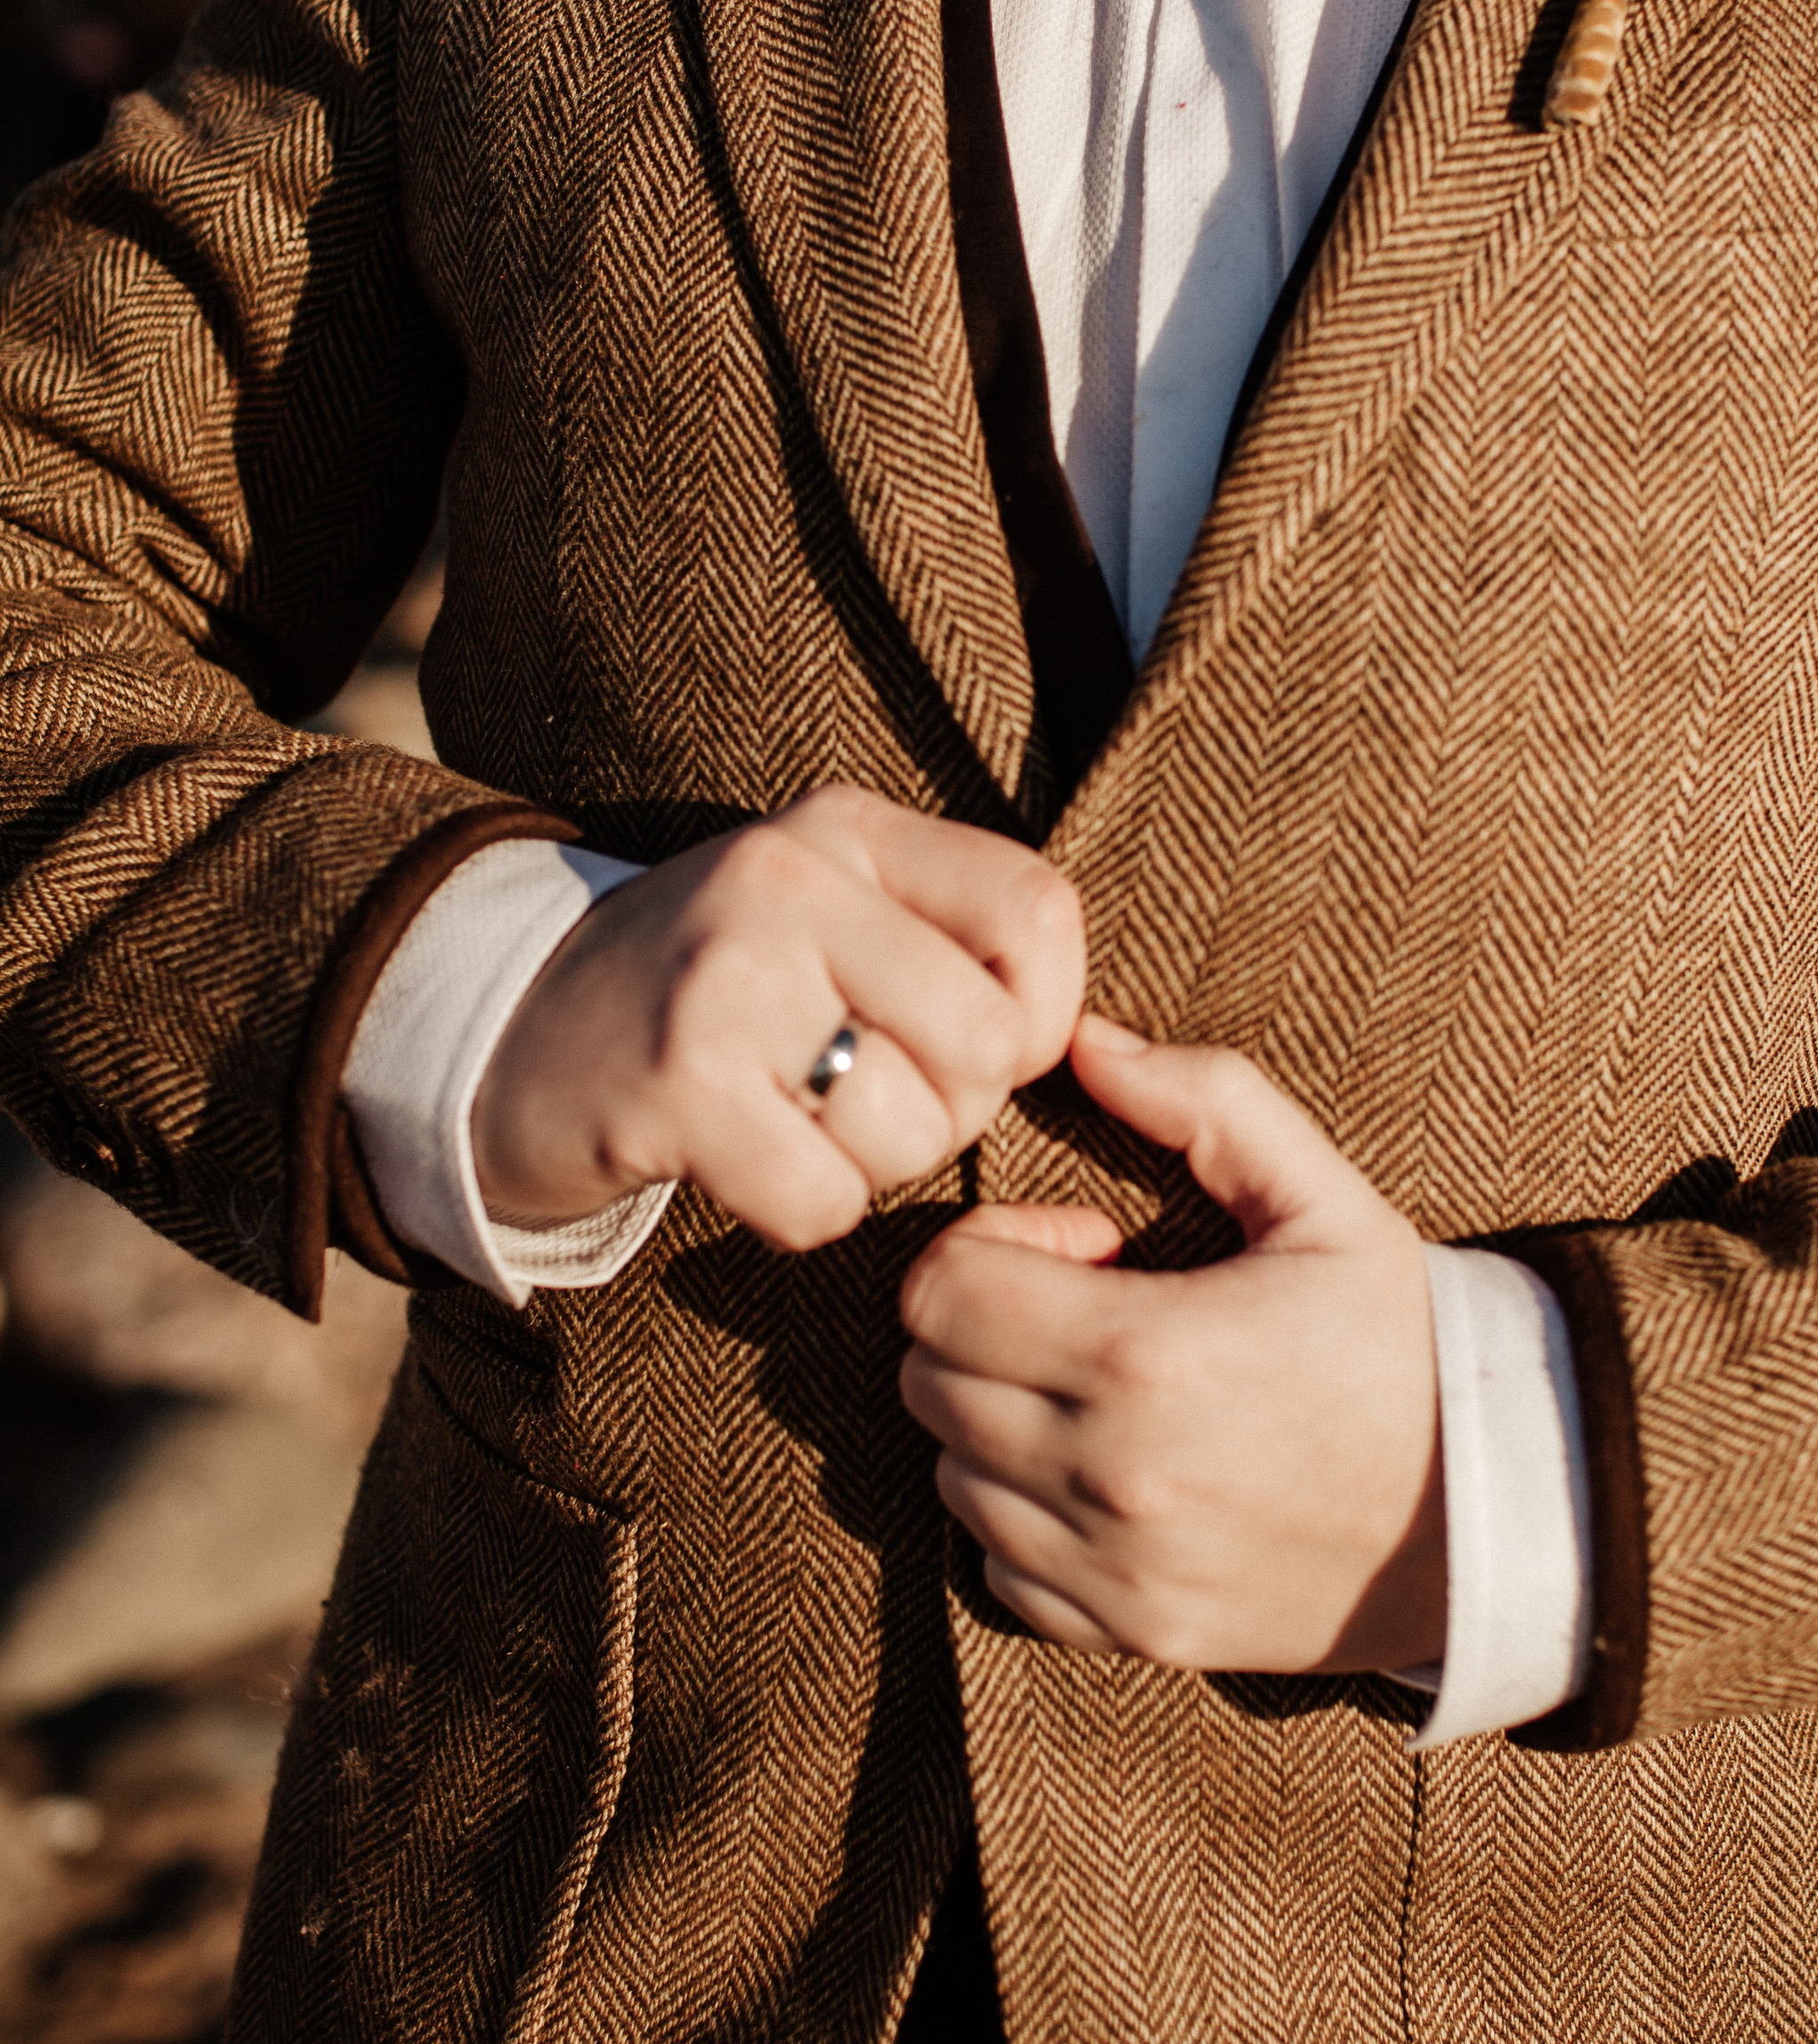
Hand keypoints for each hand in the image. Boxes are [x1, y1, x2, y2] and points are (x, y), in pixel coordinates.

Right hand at [471, 786, 1085, 1249]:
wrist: (502, 1040)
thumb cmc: (710, 996)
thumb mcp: (826, 916)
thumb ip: (947, 940)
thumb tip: (1090, 1045)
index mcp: (847, 829)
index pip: (1039, 911)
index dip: (1044, 1012)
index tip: (977, 1047)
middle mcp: (789, 880)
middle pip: (989, 1044)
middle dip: (951, 1111)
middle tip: (861, 1101)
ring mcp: (727, 979)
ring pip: (913, 1134)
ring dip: (869, 1169)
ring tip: (790, 1124)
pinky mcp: (676, 1084)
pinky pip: (824, 1199)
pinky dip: (798, 1214)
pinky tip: (741, 1167)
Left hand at [898, 1015, 1444, 1673]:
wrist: (1495, 1513)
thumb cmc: (1405, 1343)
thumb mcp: (1326, 1200)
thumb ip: (1205, 1102)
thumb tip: (1085, 1041)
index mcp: (1145, 1354)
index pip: (940, 1292)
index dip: (990, 1246)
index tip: (1081, 1248)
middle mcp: (1108, 1474)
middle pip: (927, 1380)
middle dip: (984, 1325)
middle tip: (1089, 1312)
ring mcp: (1113, 1568)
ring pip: (950, 1474)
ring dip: (996, 1420)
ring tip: (1103, 1394)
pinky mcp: (1129, 1631)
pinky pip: (995, 1569)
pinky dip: (1021, 1518)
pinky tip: (1105, 1477)